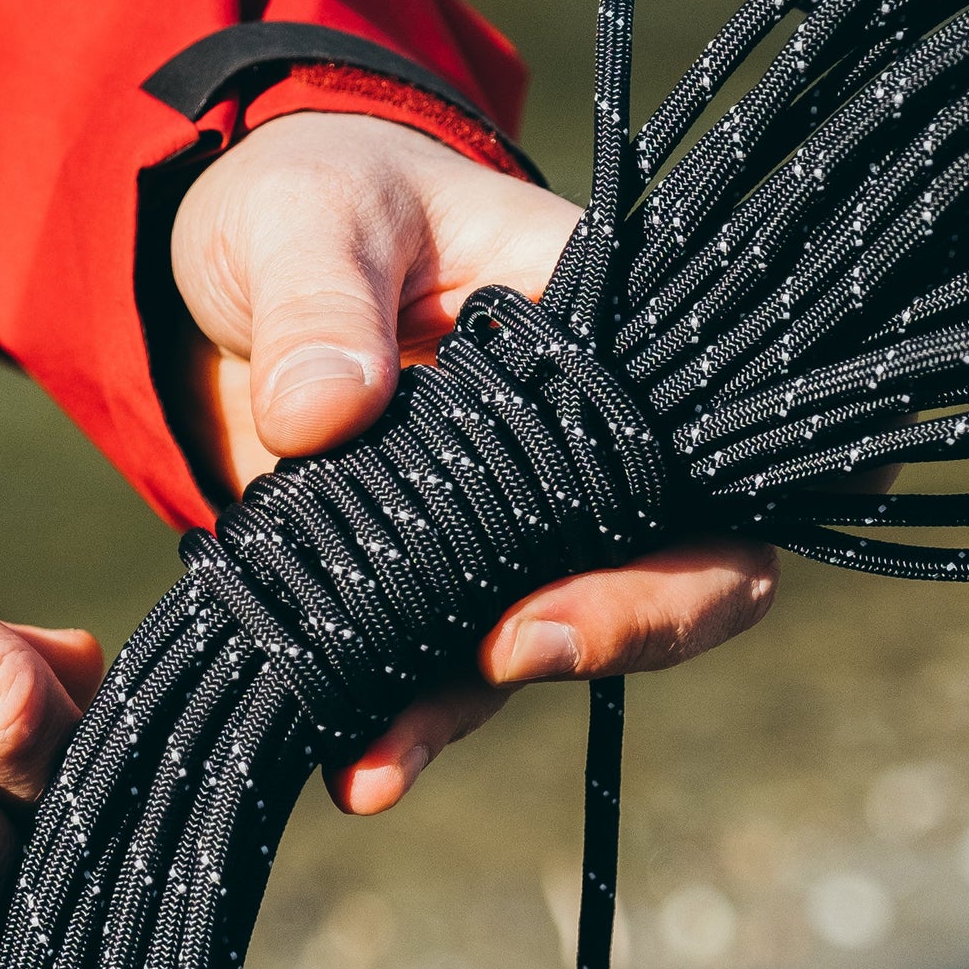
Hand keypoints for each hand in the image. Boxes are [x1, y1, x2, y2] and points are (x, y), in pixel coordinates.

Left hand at [170, 112, 777, 813]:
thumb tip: (320, 411)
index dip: (751, 503)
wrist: (217, 270)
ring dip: (481, 701)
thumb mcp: (305, 217)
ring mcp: (514, 518)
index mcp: (603, 328)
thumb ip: (319, 300)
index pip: (726, 420)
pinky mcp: (432, 574)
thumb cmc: (303, 200)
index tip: (665, 560)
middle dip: (623, 626)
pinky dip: (404, 719)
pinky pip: (444, 665)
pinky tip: (352, 767)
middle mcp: (587, 435)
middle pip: (684, 556)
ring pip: (556, 630)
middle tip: (513, 651)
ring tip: (383, 758)